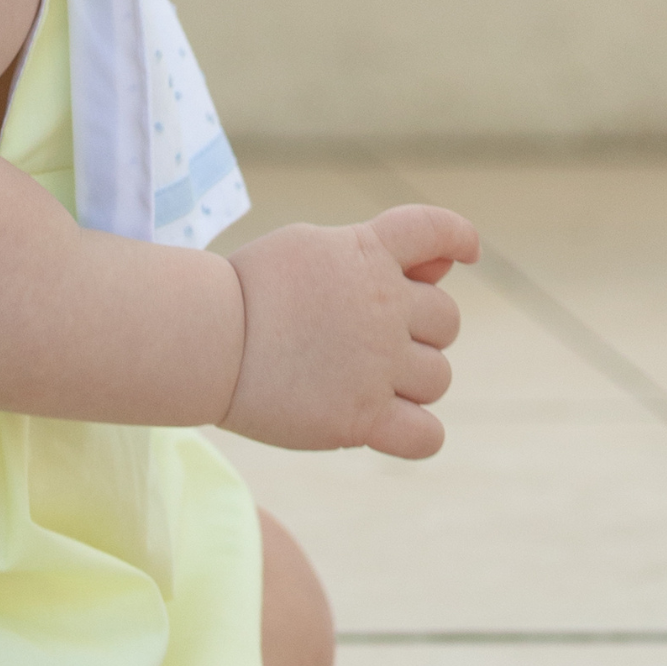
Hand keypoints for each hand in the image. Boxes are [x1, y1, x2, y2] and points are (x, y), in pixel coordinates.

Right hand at [219, 205, 479, 457]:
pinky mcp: (361, 417)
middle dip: (416, 329)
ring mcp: (376, 364)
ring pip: (437, 378)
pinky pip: (427, 435)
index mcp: (366, 253)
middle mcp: (382, 306)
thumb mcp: (307, 247)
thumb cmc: (245, 291)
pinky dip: (415, 432)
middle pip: (445, 319)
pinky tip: (386, 424)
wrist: (202, 337)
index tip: (464, 252)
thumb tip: (444, 270)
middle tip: (362, 339)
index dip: (457, 238)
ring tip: (353, 377)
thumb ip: (373, 255)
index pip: (435, 230)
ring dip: (408, 380)